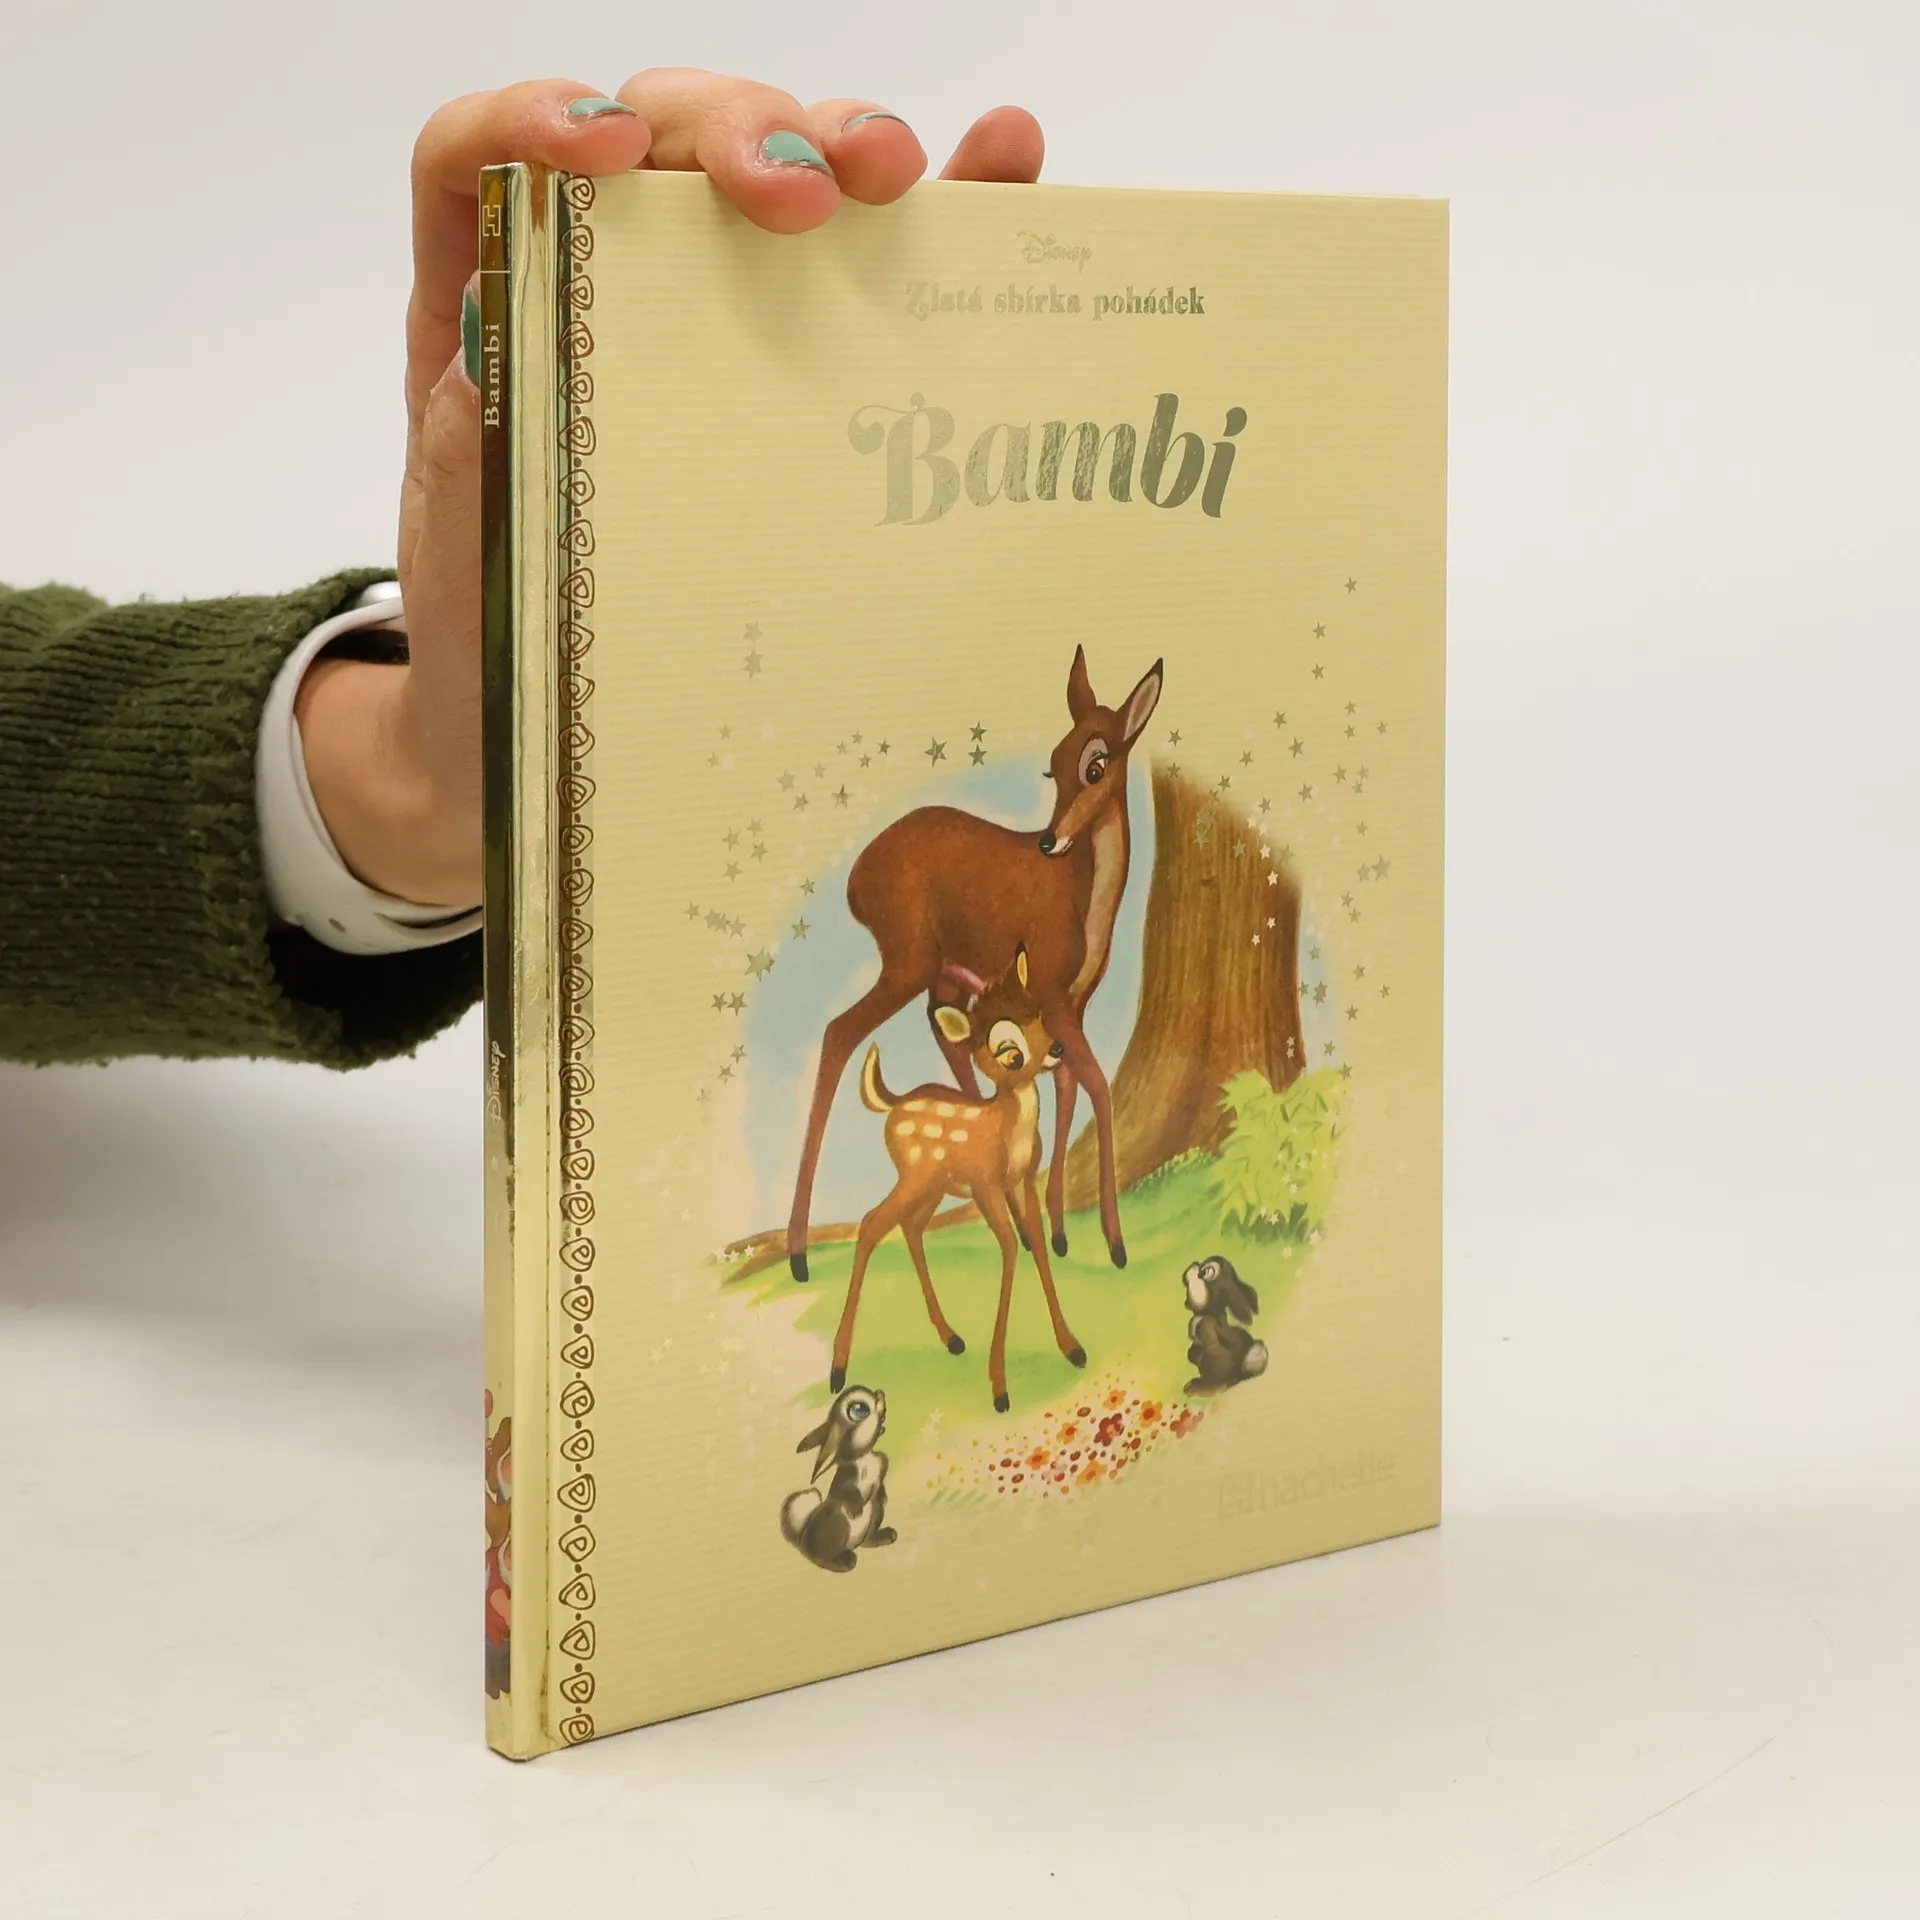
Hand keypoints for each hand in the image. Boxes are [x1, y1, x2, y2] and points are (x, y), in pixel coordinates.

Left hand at [297, 75, 1044, 905]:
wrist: (550, 746)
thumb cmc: (500, 644)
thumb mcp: (472, 546)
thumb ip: (475, 432)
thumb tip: (500, 321)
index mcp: (492, 316)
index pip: (483, 157)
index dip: (534, 120)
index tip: (602, 155)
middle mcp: (602, 288)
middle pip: (661, 139)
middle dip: (740, 133)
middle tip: (806, 190)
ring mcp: (719, 313)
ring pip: (772, 173)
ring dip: (840, 142)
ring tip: (898, 172)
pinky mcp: (816, 358)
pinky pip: (880, 258)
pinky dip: (946, 203)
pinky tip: (999, 161)